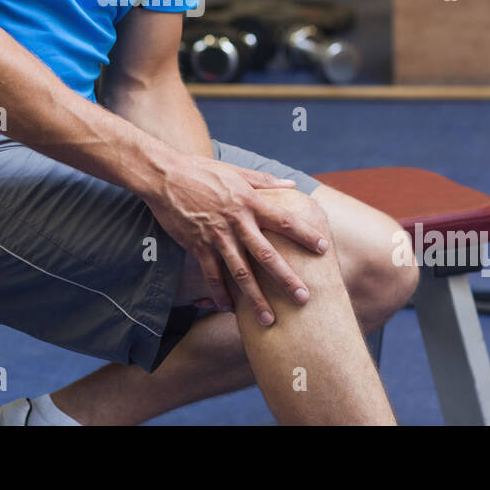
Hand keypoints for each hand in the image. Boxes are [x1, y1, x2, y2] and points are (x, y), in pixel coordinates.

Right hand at [148, 154, 329, 325]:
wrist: (165, 176)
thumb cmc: (202, 170)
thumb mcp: (236, 171)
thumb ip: (265, 181)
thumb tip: (292, 185)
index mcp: (249, 202)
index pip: (284, 221)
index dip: (305, 234)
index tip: (323, 248)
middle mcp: (236, 222)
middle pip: (266, 255)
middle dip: (286, 278)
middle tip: (303, 298)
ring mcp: (216, 237)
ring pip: (240, 273)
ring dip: (255, 298)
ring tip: (268, 319)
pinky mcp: (197, 246)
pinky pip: (212, 275)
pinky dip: (220, 294)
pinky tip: (229, 309)